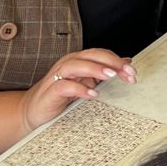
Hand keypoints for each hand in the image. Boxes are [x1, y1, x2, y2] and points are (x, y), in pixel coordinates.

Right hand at [19, 49, 135, 131]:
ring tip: (111, 76)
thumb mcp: (86, 82)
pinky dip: (79, 88)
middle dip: (111, 62)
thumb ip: (104, 72)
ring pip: (77, 65)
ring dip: (95, 69)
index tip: (133, 72)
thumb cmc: (60, 95)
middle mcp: (69, 64)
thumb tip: (126, 62)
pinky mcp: (50, 90)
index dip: (118, 61)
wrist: (33, 110)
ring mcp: (58, 76)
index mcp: (79, 60)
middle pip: (91, 55)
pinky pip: (64, 85)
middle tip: (127, 72)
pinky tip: (92, 94)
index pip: (101, 55)